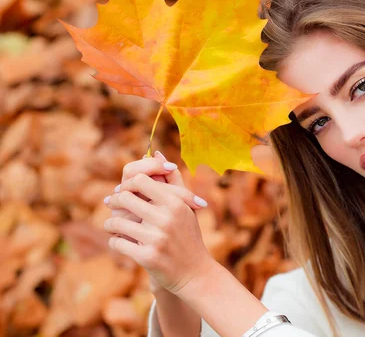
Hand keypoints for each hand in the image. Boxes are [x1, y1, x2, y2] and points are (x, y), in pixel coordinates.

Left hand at [110, 151, 185, 292]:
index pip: (139, 180)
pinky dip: (115, 241)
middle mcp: (166, 218)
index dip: (127, 185)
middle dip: (114, 202)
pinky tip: (120, 241)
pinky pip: (117, 242)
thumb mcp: (185, 205)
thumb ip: (171, 179)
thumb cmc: (188, 235)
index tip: (125, 192)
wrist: (195, 272)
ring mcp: (156, 238)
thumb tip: (156, 151)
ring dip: (111, 223)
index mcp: (175, 202)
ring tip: (113, 225)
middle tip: (112, 205)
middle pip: (124, 198)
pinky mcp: (147, 257)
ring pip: (116, 221)